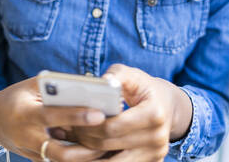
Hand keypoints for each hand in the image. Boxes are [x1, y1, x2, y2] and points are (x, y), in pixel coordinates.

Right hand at [0, 77, 106, 161]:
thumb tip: (86, 87)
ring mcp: (30, 152)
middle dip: (85, 148)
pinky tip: (95, 152)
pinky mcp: (35, 160)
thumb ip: (54, 87)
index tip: (99, 114)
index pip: (53, 116)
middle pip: (58, 150)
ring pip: (60, 161)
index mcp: (25, 113)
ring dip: (84, 158)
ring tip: (106, 148)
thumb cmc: (18, 96)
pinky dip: (77, 159)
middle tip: (108, 139)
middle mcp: (27, 137)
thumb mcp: (32, 86)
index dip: (76, 116)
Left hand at [72, 64, 192, 161]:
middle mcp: (158, 139)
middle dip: (83, 139)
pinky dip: (100, 161)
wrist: (168, 106)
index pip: (113, 126)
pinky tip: (84, 153)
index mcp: (154, 114)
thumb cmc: (145, 87)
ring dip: (87, 156)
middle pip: (109, 145)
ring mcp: (155, 155)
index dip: (89, 124)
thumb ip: (116, 75)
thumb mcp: (133, 75)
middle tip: (61, 132)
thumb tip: (101, 82)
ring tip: (68, 145)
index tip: (68, 120)